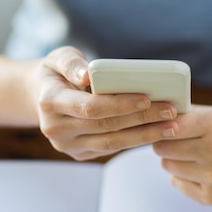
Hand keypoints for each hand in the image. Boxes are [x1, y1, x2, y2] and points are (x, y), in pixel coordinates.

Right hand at [29, 46, 179, 159]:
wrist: (40, 96)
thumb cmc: (56, 73)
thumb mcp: (58, 57)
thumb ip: (72, 63)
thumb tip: (88, 75)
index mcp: (50, 102)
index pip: (90, 107)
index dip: (119, 105)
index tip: (146, 97)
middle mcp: (55, 129)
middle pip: (106, 127)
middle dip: (142, 119)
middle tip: (171, 111)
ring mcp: (66, 145)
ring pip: (111, 143)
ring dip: (144, 136)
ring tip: (171, 126)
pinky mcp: (78, 153)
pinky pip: (110, 148)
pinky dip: (134, 140)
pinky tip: (155, 131)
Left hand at [152, 105, 211, 203]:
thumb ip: (183, 114)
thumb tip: (147, 117)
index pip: (167, 126)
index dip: (162, 126)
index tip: (161, 125)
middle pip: (162, 149)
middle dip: (166, 143)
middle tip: (180, 140)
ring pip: (168, 166)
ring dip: (174, 160)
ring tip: (195, 154)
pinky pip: (177, 183)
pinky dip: (183, 176)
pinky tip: (202, 169)